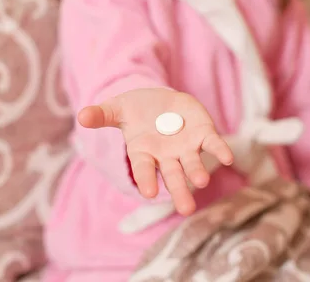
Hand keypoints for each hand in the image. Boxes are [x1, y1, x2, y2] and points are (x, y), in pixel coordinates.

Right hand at [78, 88, 232, 215]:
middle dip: (179, 191)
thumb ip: (102, 115)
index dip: (147, 180)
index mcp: (144, 152)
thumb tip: (81, 116)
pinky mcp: (203, 132)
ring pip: (193, 163)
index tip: (149, 194)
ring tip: (201, 182)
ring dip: (198, 172)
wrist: (159, 100)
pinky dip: (220, 150)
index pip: (145, 170)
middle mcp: (166, 155)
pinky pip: (213, 143)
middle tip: (186, 208)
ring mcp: (186, 146)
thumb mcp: (117, 109)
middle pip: (173, 176)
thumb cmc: (136, 110)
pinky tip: (228, 158)